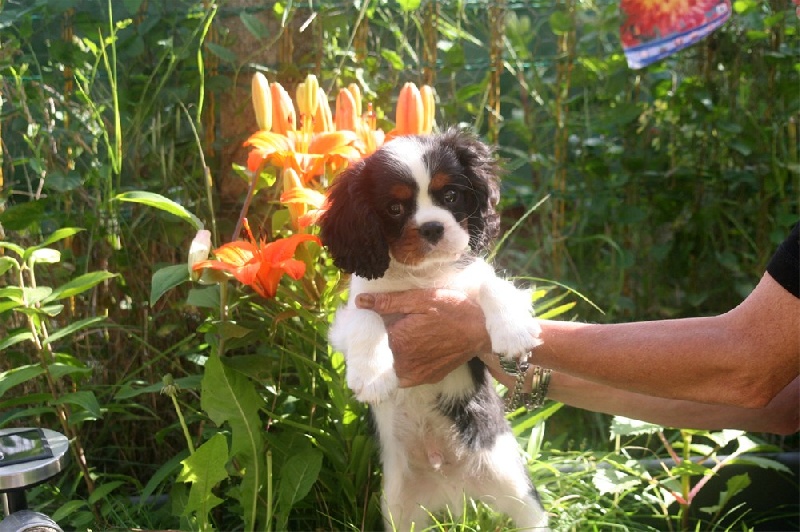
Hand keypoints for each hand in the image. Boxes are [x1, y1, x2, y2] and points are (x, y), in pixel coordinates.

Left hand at [355, 289, 491, 386]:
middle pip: (376, 354)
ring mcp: (414, 374)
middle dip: (375, 342)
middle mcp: (403, 362)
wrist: (481, 331)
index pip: (368, 339)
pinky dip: (398, 367)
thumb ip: (389, 302)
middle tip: (382, 327)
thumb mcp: (421, 298)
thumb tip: (360, 302)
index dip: (367, 327)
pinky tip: (404, 352)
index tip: (368, 319)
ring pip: (387, 367)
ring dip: (385, 356)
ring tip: (394, 338)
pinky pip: (401, 377)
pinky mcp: (425, 378)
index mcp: (398, 340)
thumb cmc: (453, 310)